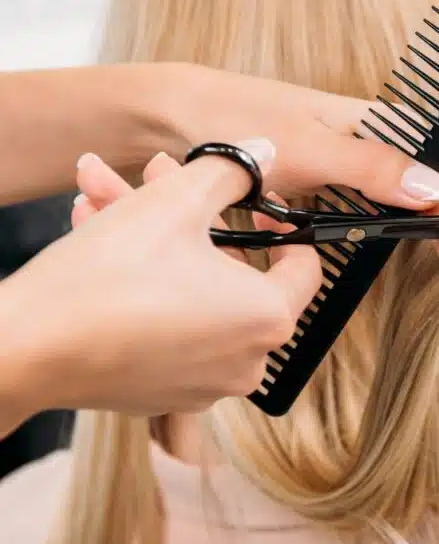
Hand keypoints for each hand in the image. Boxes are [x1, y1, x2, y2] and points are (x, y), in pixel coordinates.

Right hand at [1, 144, 318, 416]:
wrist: (25, 348)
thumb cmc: (106, 278)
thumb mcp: (175, 202)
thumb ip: (232, 172)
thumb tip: (264, 153)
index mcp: (268, 318)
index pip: (305, 266)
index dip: (281, 225)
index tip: (254, 207)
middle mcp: (247, 360)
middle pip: (233, 271)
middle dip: (188, 215)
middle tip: (153, 178)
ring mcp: (204, 382)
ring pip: (191, 291)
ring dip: (152, 238)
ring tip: (101, 197)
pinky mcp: (162, 390)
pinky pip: (168, 323)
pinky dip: (143, 283)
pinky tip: (95, 235)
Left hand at [157, 63, 438, 346]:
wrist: (183, 115)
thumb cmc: (239, 121)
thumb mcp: (305, 146)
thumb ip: (371, 165)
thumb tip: (438, 188)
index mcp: (391, 136)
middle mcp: (391, 160)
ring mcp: (374, 183)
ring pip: (436, 238)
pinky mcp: (353, 202)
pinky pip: (405, 240)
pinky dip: (435, 275)